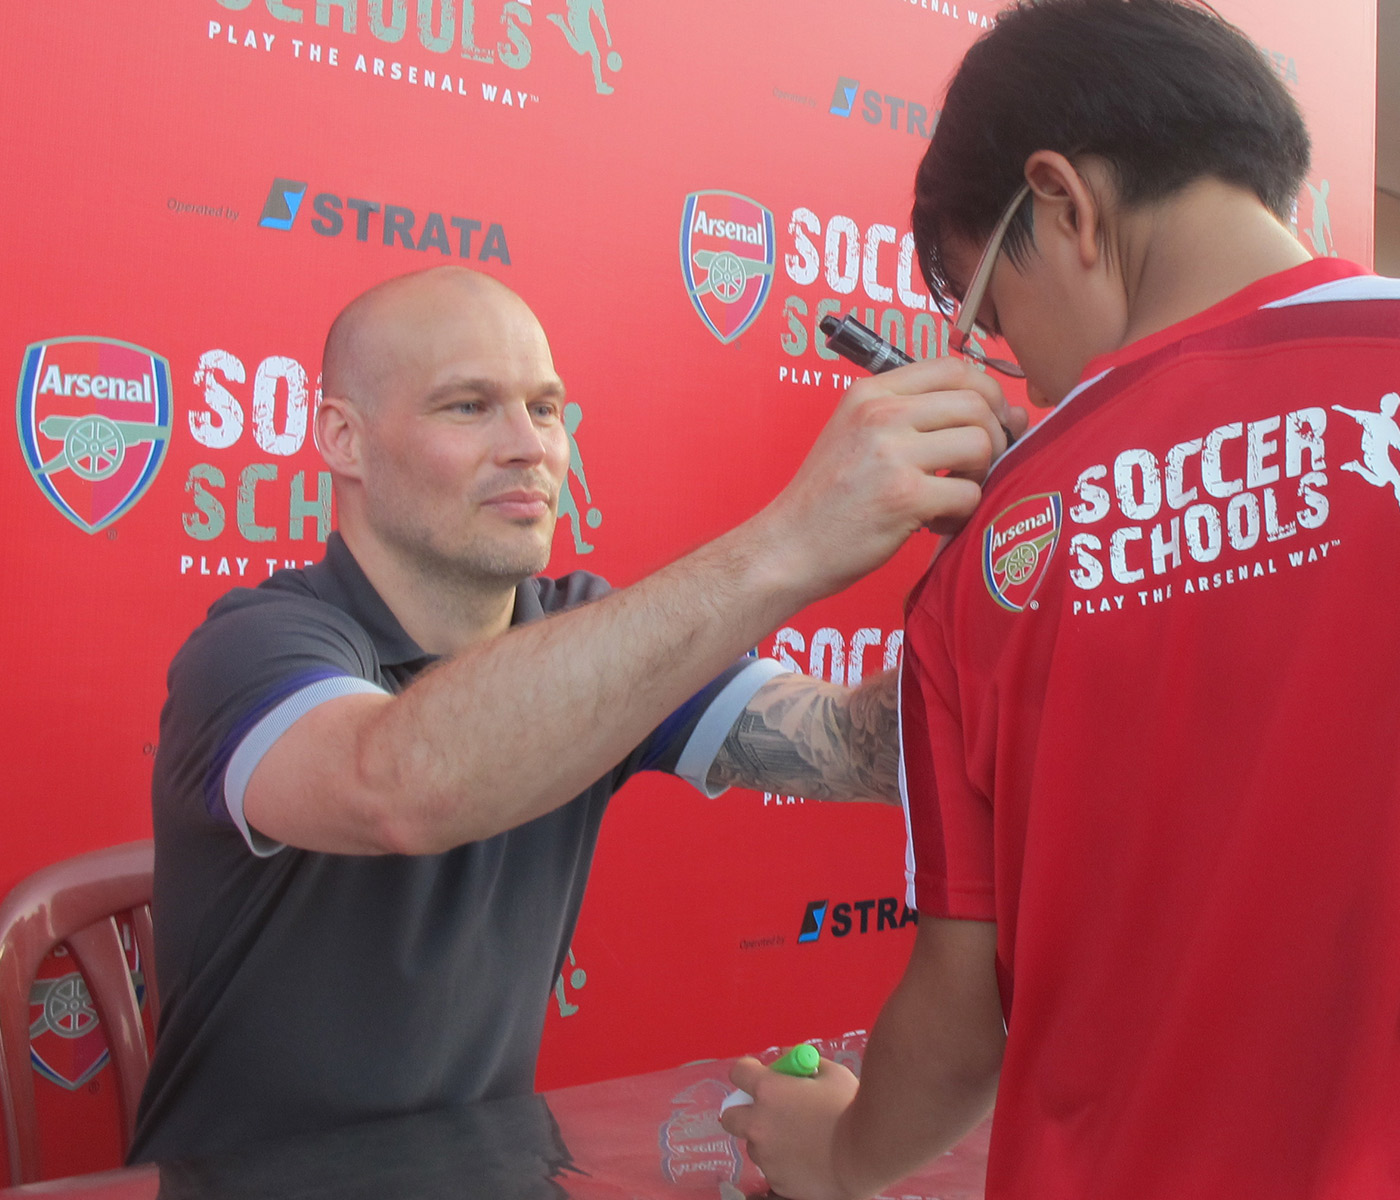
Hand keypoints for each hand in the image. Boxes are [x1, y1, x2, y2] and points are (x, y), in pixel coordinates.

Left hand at [720, 1054, 861, 1199]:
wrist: (866, 1154)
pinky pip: (773, 1168)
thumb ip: (803, 1065)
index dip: (748, 1072)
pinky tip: (807, 1159)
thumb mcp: (831, 1073)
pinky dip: (784, 1163)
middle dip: (743, 1111)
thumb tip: (789, 1060)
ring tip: (798, 1140)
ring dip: (767, 1139)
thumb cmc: (850, 1107)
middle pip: (730, 1116)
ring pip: (754, 1145)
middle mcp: (758, 1124)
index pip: (738, 1073)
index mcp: (768, 1090)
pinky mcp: (777, 1181)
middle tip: (767, 1112)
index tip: (759, 1075)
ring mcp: (766, 1156)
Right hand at [757, 359, 1021, 600]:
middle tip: (978, 468)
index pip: (954, 366)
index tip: (988, 423)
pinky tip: (937, 523)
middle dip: (994, 436)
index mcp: (871, 392)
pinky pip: (969, 493)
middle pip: (976, 403)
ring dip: (980, 475)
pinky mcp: (904, 496)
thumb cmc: (829, 499)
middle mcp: (880, 413)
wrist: (788, 547)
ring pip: (980, 444)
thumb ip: (925, 418)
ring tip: (953, 493)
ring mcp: (891, 453)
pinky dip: (962, 513)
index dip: (987, 393)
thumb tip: (1016, 412)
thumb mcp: (860, 436)